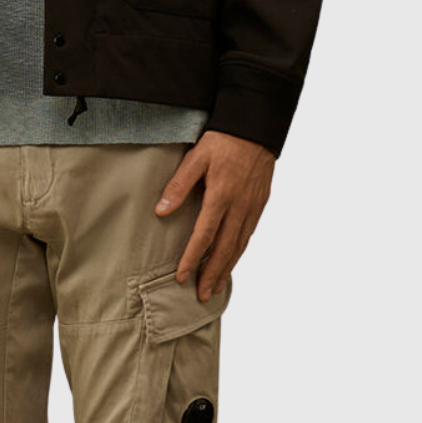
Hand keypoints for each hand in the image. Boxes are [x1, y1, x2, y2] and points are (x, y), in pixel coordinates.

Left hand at [154, 131, 273, 300]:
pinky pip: (249, 234)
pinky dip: (239, 252)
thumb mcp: (196, 157)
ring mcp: (253, 206)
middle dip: (212, 274)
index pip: (204, 235)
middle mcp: (240, 206)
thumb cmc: (223, 140)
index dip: (192, 258)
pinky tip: (231, 261)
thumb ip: (178, 185)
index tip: (182, 277)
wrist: (256, 126)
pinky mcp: (260, 203)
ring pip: (239, 245)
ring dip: (227, 268)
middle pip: (225, 248)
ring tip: (215, 287)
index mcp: (221, 195)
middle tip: (201, 295)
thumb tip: (161, 211)